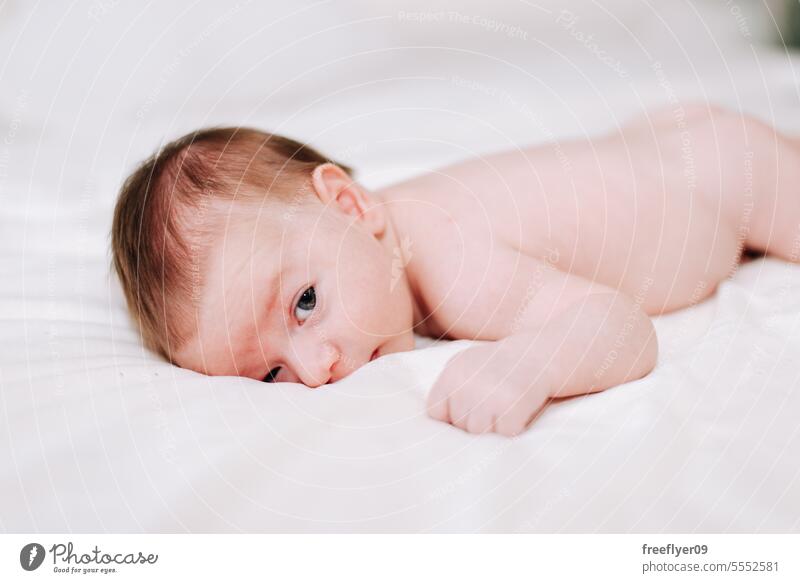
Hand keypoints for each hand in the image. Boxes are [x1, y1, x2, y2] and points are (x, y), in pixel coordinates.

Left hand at [426, 341, 551, 436]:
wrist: (538, 352)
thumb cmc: (499, 364)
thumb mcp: (465, 364)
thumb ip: (447, 389)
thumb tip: (437, 425)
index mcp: (451, 375)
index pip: (435, 414)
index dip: (451, 415)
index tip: (469, 407)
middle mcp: (466, 386)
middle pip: (459, 426)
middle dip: (475, 421)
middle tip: (494, 402)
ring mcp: (488, 398)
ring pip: (479, 433)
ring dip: (493, 426)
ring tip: (504, 406)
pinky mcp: (512, 408)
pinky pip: (503, 435)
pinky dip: (512, 428)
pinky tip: (518, 409)